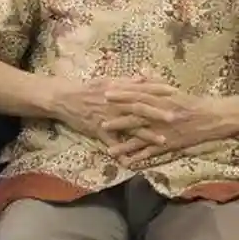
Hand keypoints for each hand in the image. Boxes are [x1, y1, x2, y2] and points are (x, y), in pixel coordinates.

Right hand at [48, 77, 165, 148]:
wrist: (64, 99)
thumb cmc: (86, 89)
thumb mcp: (106, 81)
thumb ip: (126, 81)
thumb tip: (144, 78)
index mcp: (117, 90)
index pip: (141, 89)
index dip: (157, 91)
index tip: (174, 92)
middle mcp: (114, 104)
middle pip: (138, 108)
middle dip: (157, 113)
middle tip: (175, 117)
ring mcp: (107, 118)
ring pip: (129, 127)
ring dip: (146, 135)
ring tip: (163, 141)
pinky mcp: (98, 131)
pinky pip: (111, 143)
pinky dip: (121, 152)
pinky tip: (131, 161)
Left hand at [101, 83, 224, 165]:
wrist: (210, 118)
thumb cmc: (188, 102)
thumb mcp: (171, 90)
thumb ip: (153, 82)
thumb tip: (138, 73)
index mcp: (160, 100)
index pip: (138, 96)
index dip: (122, 95)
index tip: (106, 94)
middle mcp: (161, 115)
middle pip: (137, 117)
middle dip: (118, 119)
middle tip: (101, 122)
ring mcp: (164, 131)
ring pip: (142, 138)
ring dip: (125, 144)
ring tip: (109, 149)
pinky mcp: (169, 144)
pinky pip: (152, 152)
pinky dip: (140, 157)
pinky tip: (127, 162)